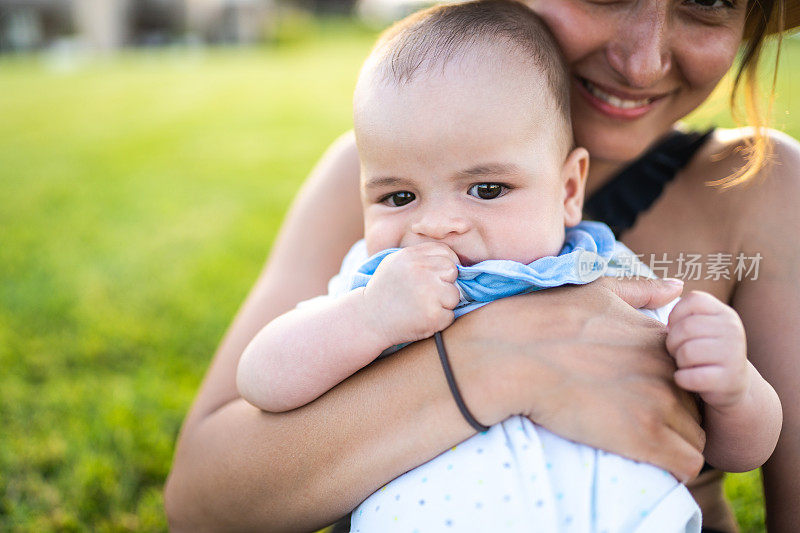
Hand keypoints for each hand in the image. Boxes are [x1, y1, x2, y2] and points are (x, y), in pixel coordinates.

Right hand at [363, 242, 460, 345]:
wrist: (368, 319)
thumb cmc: (385, 291)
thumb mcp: (395, 263)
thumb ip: (420, 257)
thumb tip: (451, 259)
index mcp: (412, 256)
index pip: (446, 253)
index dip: (445, 266)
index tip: (436, 277)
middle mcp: (421, 271)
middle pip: (452, 271)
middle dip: (445, 283)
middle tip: (427, 294)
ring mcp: (428, 293)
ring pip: (454, 295)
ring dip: (443, 304)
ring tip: (422, 307)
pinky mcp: (433, 315)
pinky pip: (450, 316)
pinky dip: (439, 320)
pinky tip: (421, 319)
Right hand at [447, 276, 705, 481]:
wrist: (509, 356)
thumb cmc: (543, 320)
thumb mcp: (596, 291)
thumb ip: (641, 289)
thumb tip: (676, 287)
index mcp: (658, 339)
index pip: (694, 373)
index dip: (676, 388)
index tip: (648, 399)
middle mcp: (666, 369)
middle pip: (699, 408)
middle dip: (681, 420)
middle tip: (647, 428)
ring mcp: (657, 403)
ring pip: (697, 439)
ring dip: (679, 447)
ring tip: (647, 449)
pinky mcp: (642, 436)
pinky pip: (686, 464)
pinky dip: (676, 469)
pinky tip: (652, 465)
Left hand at [666, 291, 749, 411]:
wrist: (731, 385)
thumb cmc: (704, 351)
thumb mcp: (700, 326)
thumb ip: (683, 310)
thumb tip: (669, 288)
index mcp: (724, 313)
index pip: (692, 300)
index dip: (675, 316)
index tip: (675, 329)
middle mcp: (733, 330)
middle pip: (685, 328)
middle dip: (672, 342)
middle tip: (677, 351)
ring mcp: (734, 355)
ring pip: (686, 352)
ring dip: (678, 361)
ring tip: (685, 364)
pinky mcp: (729, 380)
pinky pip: (690, 376)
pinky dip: (682, 379)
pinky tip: (688, 378)